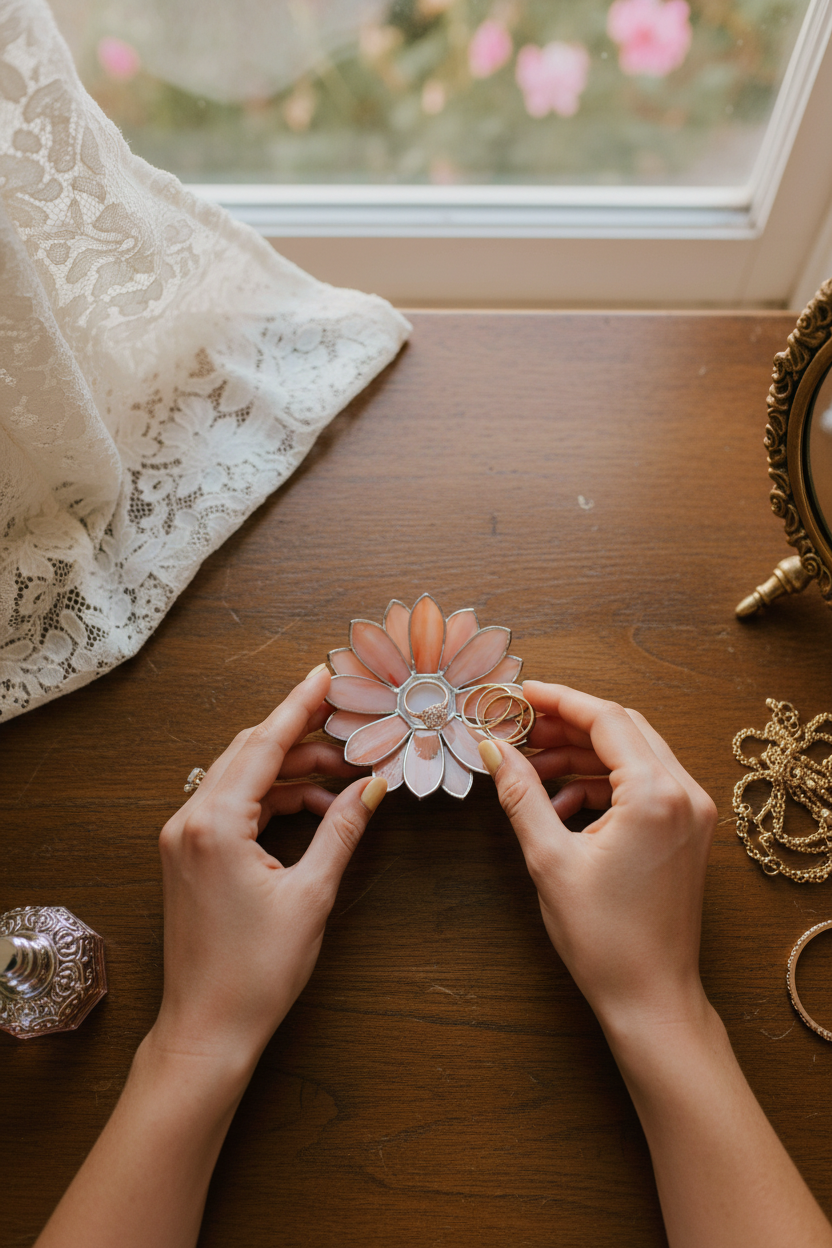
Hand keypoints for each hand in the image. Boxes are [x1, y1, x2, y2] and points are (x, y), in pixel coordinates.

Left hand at [151, 666, 385, 1069]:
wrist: (207, 1029)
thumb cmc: (256, 971)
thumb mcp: (310, 894)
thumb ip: (342, 830)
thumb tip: (372, 787)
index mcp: (215, 823)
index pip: (264, 743)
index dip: (300, 705)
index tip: (326, 674)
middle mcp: (189, 820)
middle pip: (250, 753)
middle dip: (303, 737)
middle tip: (350, 725)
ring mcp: (184, 839)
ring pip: (243, 778)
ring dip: (291, 771)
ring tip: (345, 771)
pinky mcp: (188, 856)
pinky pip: (233, 806)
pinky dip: (273, 799)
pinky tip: (315, 805)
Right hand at [478, 682, 716, 1033]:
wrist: (650, 996)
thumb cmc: (605, 939)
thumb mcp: (550, 858)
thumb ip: (521, 794)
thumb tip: (493, 748)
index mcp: (657, 795)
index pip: (606, 719)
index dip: (559, 700)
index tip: (520, 694)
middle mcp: (685, 794)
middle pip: (623, 729)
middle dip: (568, 726)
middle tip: (519, 730)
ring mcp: (692, 813)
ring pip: (633, 755)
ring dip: (582, 755)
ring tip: (531, 770)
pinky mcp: (687, 831)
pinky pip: (643, 785)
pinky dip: (602, 783)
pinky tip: (561, 805)